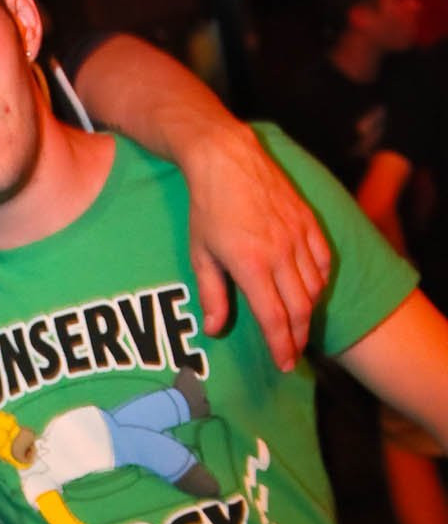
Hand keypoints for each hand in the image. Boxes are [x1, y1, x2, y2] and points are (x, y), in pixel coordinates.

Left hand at [183, 122, 329, 369]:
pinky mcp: (308, 221)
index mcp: (251, 265)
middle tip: (293, 356)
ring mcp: (298, 236)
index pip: (274, 318)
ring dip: (308, 313)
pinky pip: (323, 261)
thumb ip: (211, 294)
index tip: (285, 365)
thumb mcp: (200, 254)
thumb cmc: (206, 207)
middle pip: (299, 308)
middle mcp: (280, 253)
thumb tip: (215, 330)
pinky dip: (320, 282)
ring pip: (314, 287)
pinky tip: (310, 292)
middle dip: (298, 338)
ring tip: (299, 329)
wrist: (226, 158)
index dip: (281, 347)